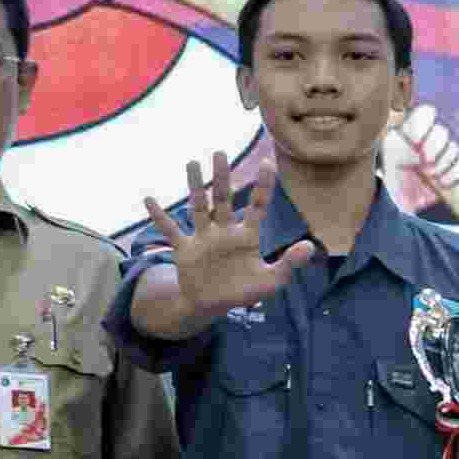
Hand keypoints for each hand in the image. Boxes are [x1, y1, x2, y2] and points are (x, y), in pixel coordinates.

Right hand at [137, 152, 314, 321]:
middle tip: (220, 152)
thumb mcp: (271, 281)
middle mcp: (224, 231)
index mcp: (247, 236)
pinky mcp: (185, 250)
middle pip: (223, 199)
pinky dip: (160, 217)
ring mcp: (203, 239)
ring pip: (199, 207)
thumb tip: (309, 246)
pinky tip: (148, 200)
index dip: (263, 186)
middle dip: (222, 177)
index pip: (256, 206)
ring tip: (192, 163)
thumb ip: (289, 263)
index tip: (267, 163)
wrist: (211, 306)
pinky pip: (171, 231)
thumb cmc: (242, 291)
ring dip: (195, 187)